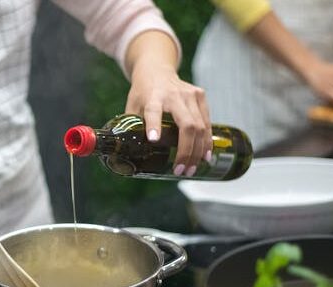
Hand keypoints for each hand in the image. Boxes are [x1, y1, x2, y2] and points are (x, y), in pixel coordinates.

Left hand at [126, 62, 210, 176]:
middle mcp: (174, 94)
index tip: (153, 140)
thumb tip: (124, 155)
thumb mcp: (132, 107)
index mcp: (152, 96)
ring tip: (191, 169)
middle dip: (185, 151)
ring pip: (200, 126)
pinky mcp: (200, 96)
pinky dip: (206, 141)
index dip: (154, 125)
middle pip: (186, 125)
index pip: (153, 110)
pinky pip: (207, 122)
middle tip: (181, 170)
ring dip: (197, 151)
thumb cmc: (142, 92)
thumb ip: (130, 128)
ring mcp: (190, 94)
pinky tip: (205, 155)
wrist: (156, 69)